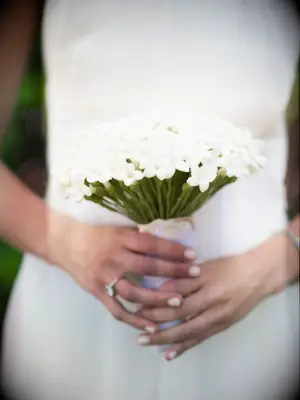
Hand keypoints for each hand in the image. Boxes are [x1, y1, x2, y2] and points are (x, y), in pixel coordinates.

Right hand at [56, 221, 198, 332]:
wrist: (64, 243)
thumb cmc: (95, 233)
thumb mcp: (117, 228)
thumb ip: (138, 234)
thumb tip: (163, 236)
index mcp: (121, 239)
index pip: (152, 245)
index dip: (173, 250)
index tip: (192, 255)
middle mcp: (115, 258)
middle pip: (148, 267)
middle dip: (174, 272)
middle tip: (195, 275)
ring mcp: (106, 277)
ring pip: (135, 292)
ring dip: (157, 299)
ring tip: (178, 302)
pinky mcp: (98, 292)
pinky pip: (117, 309)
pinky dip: (134, 320)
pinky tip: (152, 326)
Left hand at [137, 235, 284, 358]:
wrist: (257, 276)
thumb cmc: (229, 267)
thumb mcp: (205, 266)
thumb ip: (183, 278)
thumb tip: (159, 289)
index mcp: (205, 283)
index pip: (175, 294)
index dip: (155, 302)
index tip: (137, 306)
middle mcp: (211, 302)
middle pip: (178, 315)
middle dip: (155, 321)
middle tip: (136, 324)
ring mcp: (217, 317)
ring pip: (187, 331)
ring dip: (165, 338)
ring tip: (146, 341)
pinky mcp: (221, 327)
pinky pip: (200, 339)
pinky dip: (184, 347)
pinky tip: (169, 354)